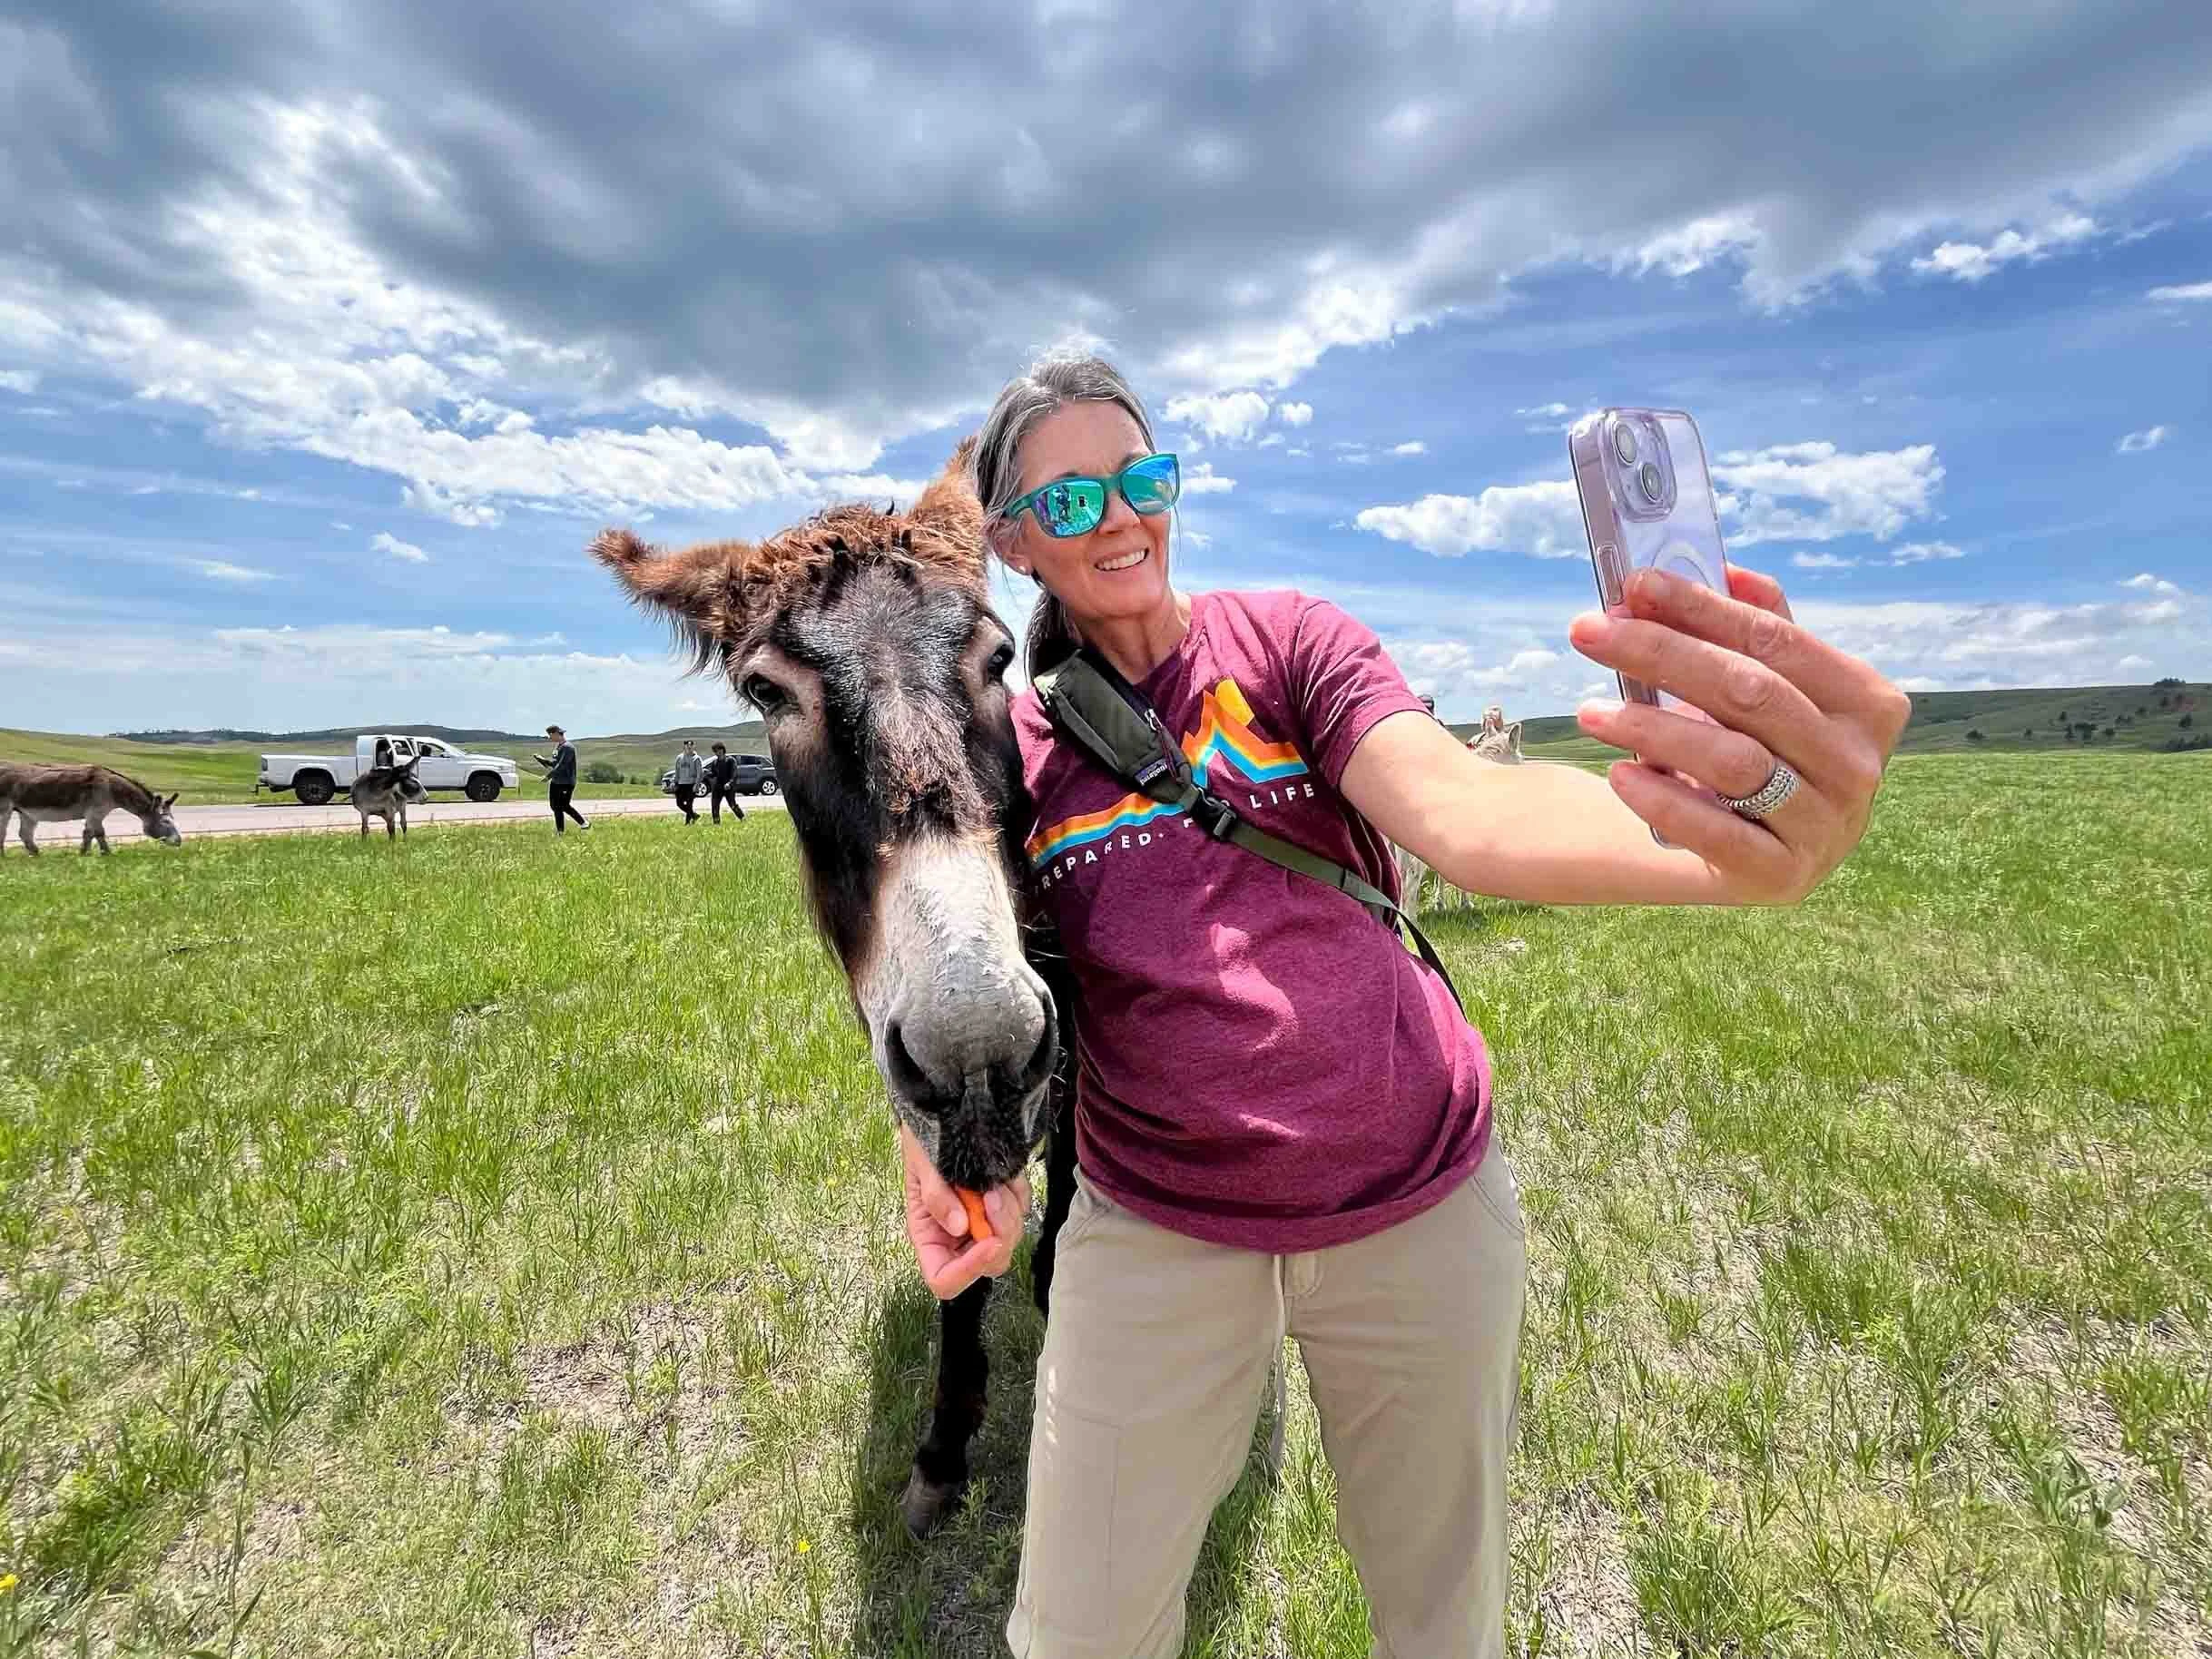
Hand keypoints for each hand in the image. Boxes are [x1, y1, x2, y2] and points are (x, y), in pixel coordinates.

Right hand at [900, 1121, 1028, 1299]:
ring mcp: (983, 1222)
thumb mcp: (922, 1165)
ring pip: (1010, 1239)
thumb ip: (935, 1196)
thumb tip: (957, 1226)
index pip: (945, 1279)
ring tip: (995, 1182)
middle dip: (1000, 1235)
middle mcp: (958, 1236)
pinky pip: (1022, 1213)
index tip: (987, 1241)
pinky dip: (1018, 1196)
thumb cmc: (926, 1139)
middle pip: (989, 1264)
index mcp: (931, 1236)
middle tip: (993, 1198)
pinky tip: (1004, 1177)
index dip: (967, 1270)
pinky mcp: (1003, 1205)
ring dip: (1009, 1212)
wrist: (945, 1109)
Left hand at [1568, 565, 1910, 903]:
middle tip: (1588, 632)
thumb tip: (1725, 569)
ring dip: (1651, 728)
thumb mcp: (1771, 688)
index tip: (1636, 584)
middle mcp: (1859, 764)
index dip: (1702, 607)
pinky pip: (1717, 833)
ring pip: (1733, 760)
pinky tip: (1618, 774)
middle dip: (1661, 653)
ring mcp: (1828, 825)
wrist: (1762, 853)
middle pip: (1749, 692)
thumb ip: (1757, 628)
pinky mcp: (1783, 876)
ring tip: (1589, 712)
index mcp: (1866, 701)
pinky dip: (1663, 800)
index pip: (1776, 639)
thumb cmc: (1763, 748)